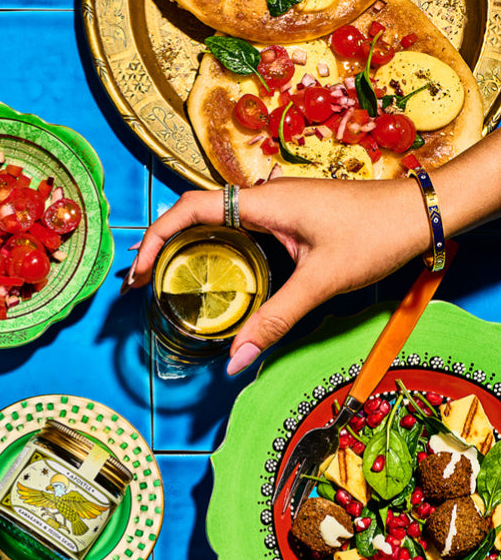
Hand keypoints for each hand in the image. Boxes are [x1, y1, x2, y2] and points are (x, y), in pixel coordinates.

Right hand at [126, 176, 430, 372]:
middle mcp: (262, 198)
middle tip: (137, 283)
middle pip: (192, 213)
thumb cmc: (375, 236)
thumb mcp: (320, 282)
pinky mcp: (287, 216)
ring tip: (159, 278)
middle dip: (158, 245)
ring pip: (212, 219)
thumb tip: (235, 361)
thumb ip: (274, 320)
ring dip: (182, 245)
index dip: (155, 238)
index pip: (189, 210)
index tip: (136, 272)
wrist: (422, 212)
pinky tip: (209, 271)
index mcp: (262, 203)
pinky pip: (235, 227)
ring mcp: (274, 205)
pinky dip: (210, 247)